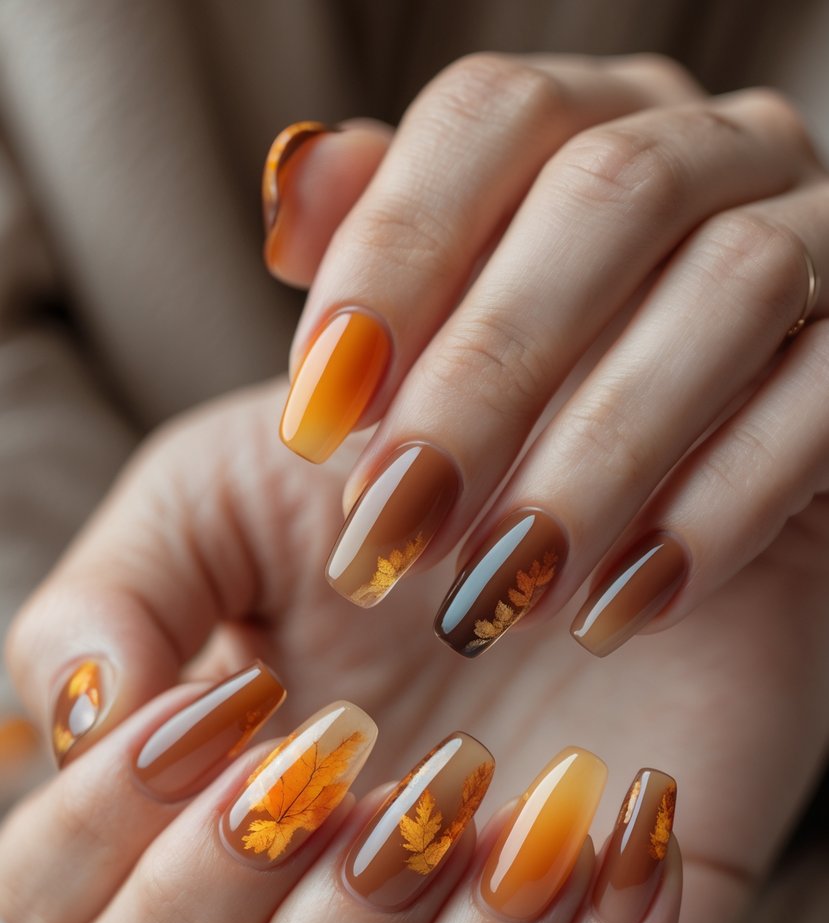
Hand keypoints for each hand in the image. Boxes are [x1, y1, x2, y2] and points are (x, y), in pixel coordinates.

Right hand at [1, 378, 826, 922]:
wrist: (580, 484)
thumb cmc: (389, 501)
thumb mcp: (224, 496)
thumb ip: (118, 597)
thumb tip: (83, 723)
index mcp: (183, 847)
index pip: (60, 920)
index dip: (114, 825)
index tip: (236, 688)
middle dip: (252, 919)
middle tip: (344, 748)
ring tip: (481, 793)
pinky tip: (609, 829)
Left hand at [264, 52, 828, 666]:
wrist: (584, 659)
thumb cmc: (457, 505)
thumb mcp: (374, 399)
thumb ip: (342, 285)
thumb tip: (296, 180)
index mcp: (576, 136)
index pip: (493, 114)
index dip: (398, 250)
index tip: (319, 410)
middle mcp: (708, 162)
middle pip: (610, 191)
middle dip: (487, 370)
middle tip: (393, 522)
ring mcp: (815, 257)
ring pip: (734, 283)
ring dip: (599, 450)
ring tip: (498, 588)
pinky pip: (825, 404)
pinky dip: (713, 508)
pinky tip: (615, 609)